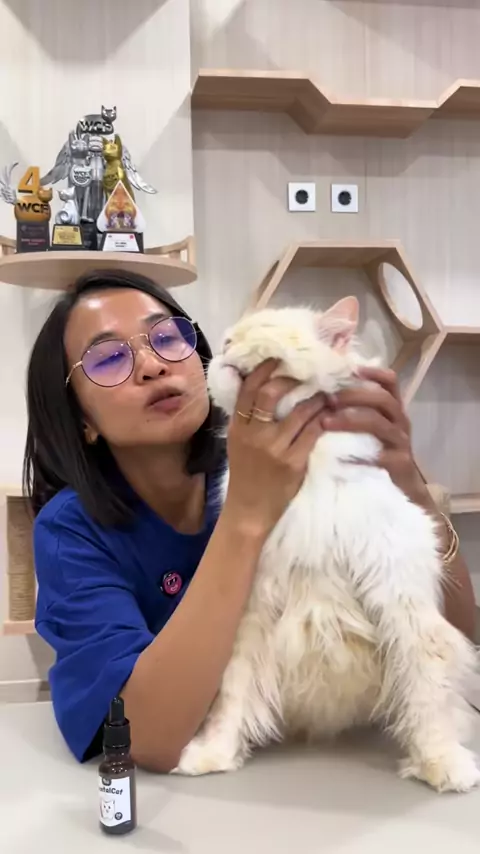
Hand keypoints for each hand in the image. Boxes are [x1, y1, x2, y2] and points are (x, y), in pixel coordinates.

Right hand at [224, 360, 326, 535]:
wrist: (249, 511)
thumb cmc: (246, 475)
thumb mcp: (238, 444)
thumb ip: (248, 420)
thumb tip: (262, 389)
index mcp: (238, 428)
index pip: (248, 390)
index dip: (263, 370)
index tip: (277, 358)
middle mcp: (254, 435)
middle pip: (271, 394)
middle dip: (292, 379)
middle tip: (307, 374)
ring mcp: (274, 448)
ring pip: (299, 412)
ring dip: (316, 399)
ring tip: (326, 393)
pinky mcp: (293, 463)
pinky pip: (312, 433)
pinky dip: (323, 421)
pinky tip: (330, 416)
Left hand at [321, 366, 426, 500]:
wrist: (404, 490)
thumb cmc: (380, 455)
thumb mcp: (371, 430)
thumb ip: (357, 411)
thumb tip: (326, 391)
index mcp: (393, 410)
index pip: (390, 382)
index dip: (373, 372)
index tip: (351, 370)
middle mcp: (400, 421)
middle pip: (382, 399)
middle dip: (353, 395)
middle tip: (328, 398)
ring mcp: (401, 442)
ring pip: (379, 423)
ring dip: (351, 420)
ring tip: (326, 422)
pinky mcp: (400, 464)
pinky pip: (380, 457)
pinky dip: (358, 456)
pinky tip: (339, 457)